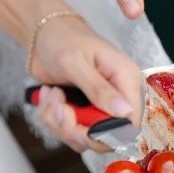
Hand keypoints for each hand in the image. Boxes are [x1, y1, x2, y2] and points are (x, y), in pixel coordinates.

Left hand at [29, 13, 143, 152]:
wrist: (43, 34)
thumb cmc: (63, 39)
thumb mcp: (76, 62)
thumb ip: (98, 90)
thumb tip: (124, 112)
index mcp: (126, 79)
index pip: (130, 122)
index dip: (105, 132)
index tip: (80, 124)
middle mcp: (117, 97)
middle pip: (105, 137)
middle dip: (74, 129)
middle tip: (59, 108)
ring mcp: (99, 107)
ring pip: (84, 138)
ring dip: (59, 122)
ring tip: (52, 96)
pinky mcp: (83, 112)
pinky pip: (69, 132)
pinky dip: (52, 119)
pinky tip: (50, 97)